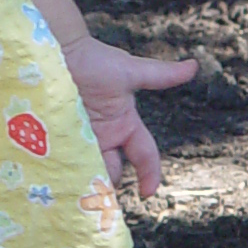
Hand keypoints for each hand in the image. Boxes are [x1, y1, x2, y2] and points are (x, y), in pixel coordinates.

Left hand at [58, 35, 197, 200]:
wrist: (54, 51)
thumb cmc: (93, 59)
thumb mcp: (130, 71)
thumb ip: (161, 76)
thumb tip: (193, 66)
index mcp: (123, 124)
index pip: (143, 155)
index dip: (149, 174)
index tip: (148, 192)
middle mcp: (103, 136)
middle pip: (113, 170)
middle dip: (112, 184)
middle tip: (105, 196)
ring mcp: (79, 139)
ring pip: (89, 170)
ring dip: (89, 182)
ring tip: (84, 196)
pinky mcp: (56, 140)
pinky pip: (64, 163)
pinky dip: (65, 174)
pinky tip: (63, 184)